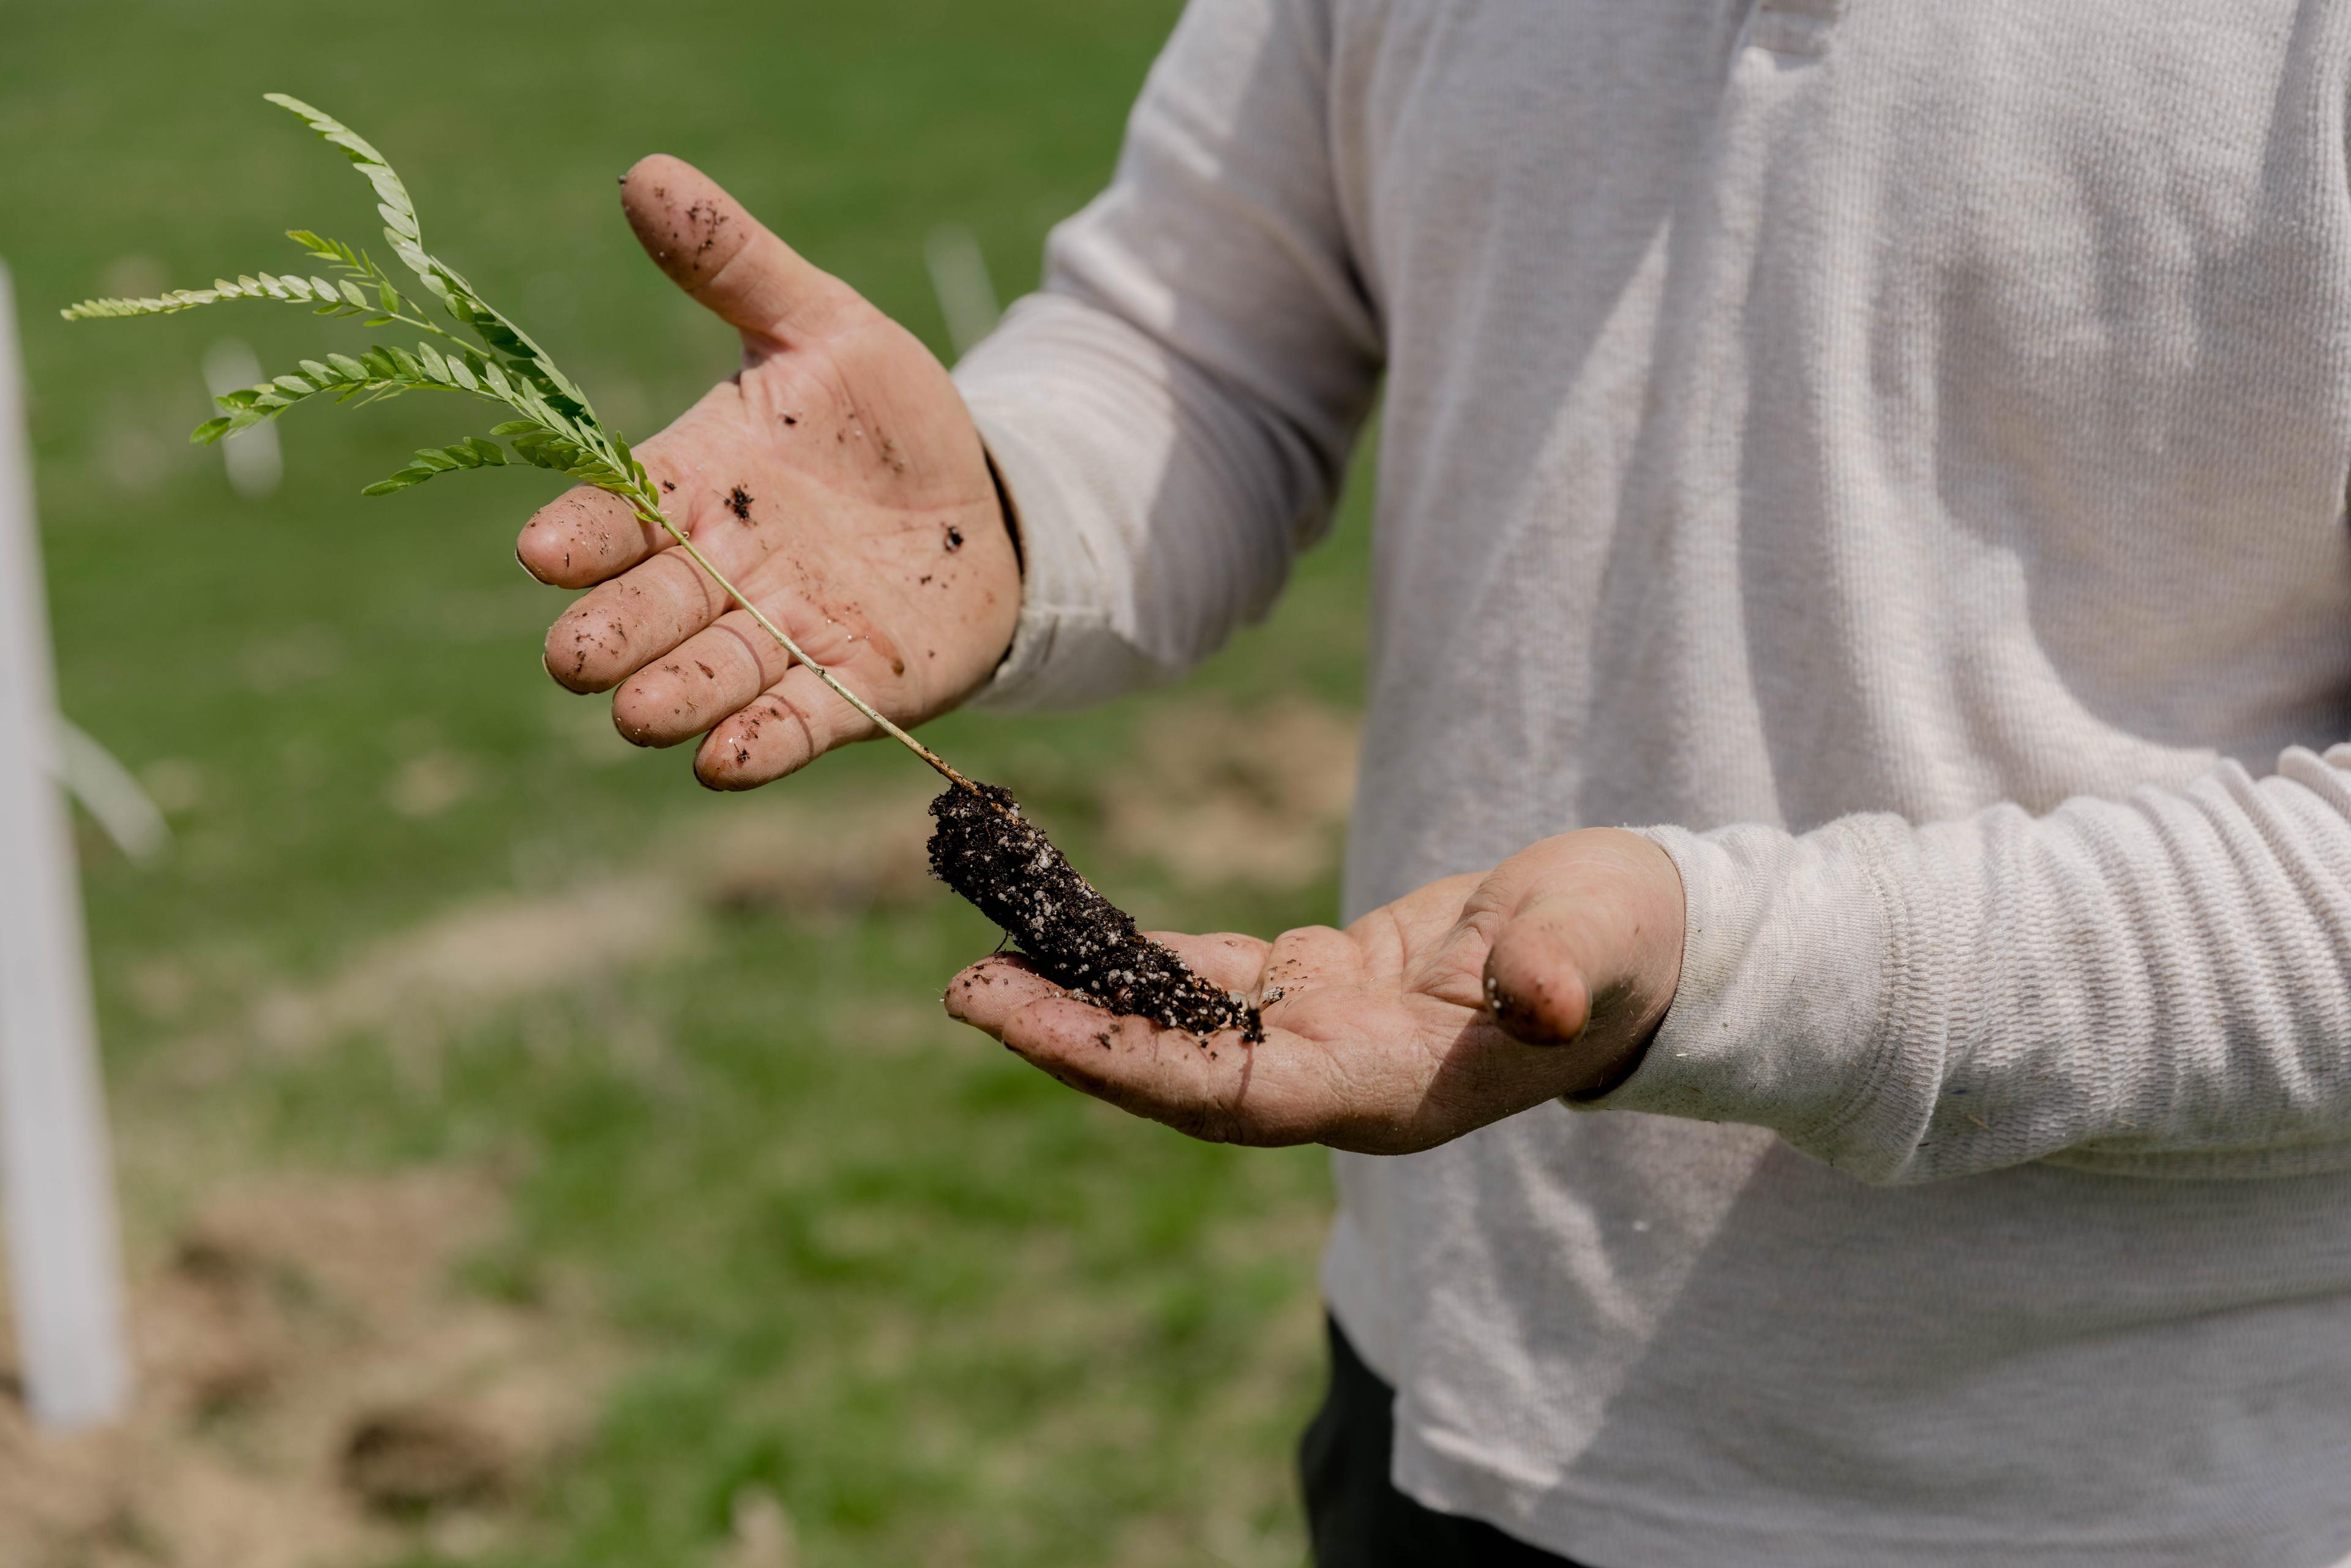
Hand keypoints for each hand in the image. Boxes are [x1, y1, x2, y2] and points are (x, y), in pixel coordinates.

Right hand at [517, 156, 1020, 786]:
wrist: (987, 496)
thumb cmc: (883, 414)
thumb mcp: (822, 325)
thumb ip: (734, 264)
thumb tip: (646, 171)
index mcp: (698, 481)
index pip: (622, 509)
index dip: (584, 533)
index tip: (547, 548)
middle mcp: (727, 568)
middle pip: (653, 607)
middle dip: (614, 632)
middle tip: (576, 655)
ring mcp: (787, 635)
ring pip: (714, 674)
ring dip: (677, 696)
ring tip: (640, 714)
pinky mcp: (853, 689)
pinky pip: (797, 723)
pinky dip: (761, 742)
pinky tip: (726, 760)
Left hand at [945, 829, 1686, 1153]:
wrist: (1639, 942)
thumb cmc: (1627, 942)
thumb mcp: (1604, 940)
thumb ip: (1565, 968)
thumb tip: (1538, 996)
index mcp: (1391, 1088)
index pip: (1229, 1093)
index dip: (1121, 1062)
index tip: (1020, 1018)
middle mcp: (1336, 1081)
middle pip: (1176, 1076)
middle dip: (1069, 1041)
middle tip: (962, 990)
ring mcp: (1319, 1040)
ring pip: (1176, 1030)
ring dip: (1084, 1002)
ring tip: (985, 959)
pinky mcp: (1315, 989)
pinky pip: (1204, 980)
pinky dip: (1136, 958)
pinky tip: (1069, 928)